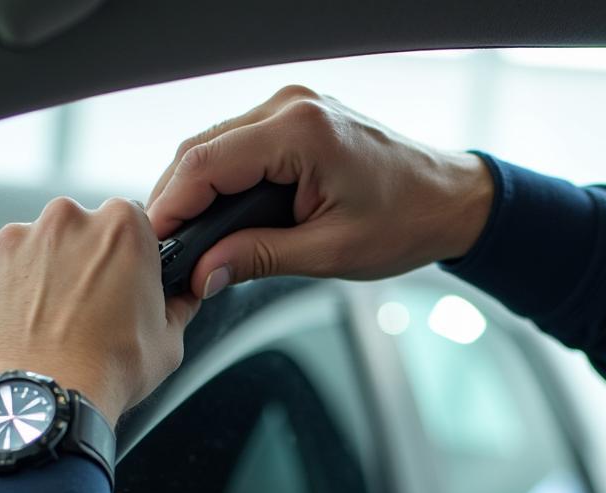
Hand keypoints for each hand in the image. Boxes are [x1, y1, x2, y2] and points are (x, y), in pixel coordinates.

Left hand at [0, 198, 199, 426]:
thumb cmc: (109, 370)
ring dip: (45, 277)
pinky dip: (7, 294)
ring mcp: (15, 240)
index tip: (128, 279)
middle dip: (86, 262)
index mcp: (122, 228)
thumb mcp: (170, 341)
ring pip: (36, 249)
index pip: (132, 220)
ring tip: (55, 325)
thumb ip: (176, 306)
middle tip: (93, 310)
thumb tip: (181, 298)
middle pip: (80, 230)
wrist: (46, 400)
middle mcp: (66, 221)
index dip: (131, 253)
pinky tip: (22, 328)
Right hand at [146, 86, 494, 298]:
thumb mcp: (330, 252)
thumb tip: (206, 273)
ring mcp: (294, 108)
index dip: (171, 206)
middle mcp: (292, 107)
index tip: (156, 244)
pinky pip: (242, 145)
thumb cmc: (406, 222)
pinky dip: (224, 180)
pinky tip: (219, 215)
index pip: (206, 163)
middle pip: (203, 149)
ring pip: (218, 145)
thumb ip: (260, 258)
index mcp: (300, 132)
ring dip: (198, 190)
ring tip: (190, 240)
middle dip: (178, 200)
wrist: (449, 201)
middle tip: (168, 251)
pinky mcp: (298, 120)